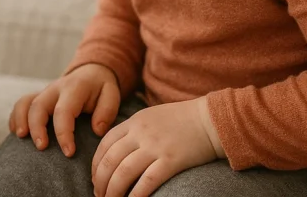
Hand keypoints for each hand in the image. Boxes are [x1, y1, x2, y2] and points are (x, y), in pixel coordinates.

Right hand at [9, 63, 120, 157]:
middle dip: (37, 127)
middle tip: (41, 148)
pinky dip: (15, 117)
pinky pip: (21, 104)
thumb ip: (107, 111)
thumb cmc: (101, 88)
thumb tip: (97, 130)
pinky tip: (16, 133)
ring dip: (20, 120)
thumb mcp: (111, 94)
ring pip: (25, 102)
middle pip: (38, 105)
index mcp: (74, 88)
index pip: (64, 111)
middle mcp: (55, 89)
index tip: (69, 152)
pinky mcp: (38, 97)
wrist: (91, 72)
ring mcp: (44, 92)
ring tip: (21, 138)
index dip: (64, 133)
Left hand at [91, 97, 221, 196]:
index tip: (95, 178)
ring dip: (113, 191)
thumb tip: (116, 151)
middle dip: (100, 181)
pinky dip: (135, 195)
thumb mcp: (152, 116)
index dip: (96, 164)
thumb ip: (134, 130)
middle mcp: (141, 133)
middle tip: (99, 194)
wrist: (210, 119)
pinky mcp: (171, 160)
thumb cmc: (182, 120)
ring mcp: (156, 146)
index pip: (105, 144)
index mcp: (135, 121)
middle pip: (110, 160)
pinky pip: (147, 181)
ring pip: (123, 172)